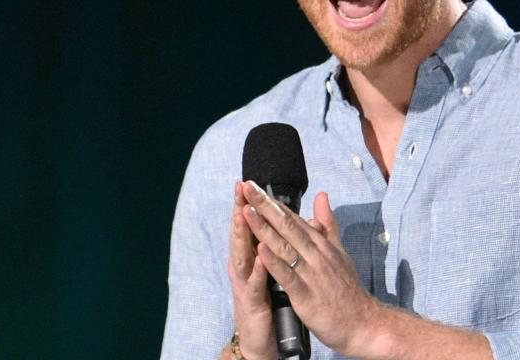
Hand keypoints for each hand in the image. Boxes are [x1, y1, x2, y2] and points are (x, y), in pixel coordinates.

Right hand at [227, 181, 275, 359]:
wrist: (263, 338)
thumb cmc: (266, 301)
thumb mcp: (271, 270)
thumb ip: (273, 246)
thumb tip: (278, 223)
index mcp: (251, 257)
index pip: (250, 225)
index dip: (250, 204)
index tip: (250, 181)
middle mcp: (244, 267)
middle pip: (241, 233)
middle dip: (240, 209)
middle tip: (240, 187)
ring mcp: (245, 284)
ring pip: (242, 254)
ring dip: (242, 234)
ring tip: (243, 213)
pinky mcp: (252, 302)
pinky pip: (254, 284)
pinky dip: (257, 269)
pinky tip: (260, 257)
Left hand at [241, 181, 381, 356]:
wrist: (363, 322)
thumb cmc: (348, 289)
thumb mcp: (339, 250)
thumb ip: (328, 223)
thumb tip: (321, 195)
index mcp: (320, 243)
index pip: (293, 217)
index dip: (272, 201)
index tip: (254, 186)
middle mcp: (315, 253)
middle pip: (286, 225)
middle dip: (265, 206)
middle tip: (247, 187)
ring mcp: (311, 273)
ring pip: (284, 246)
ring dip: (264, 228)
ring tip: (247, 211)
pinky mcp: (306, 295)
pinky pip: (288, 276)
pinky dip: (274, 262)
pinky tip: (261, 250)